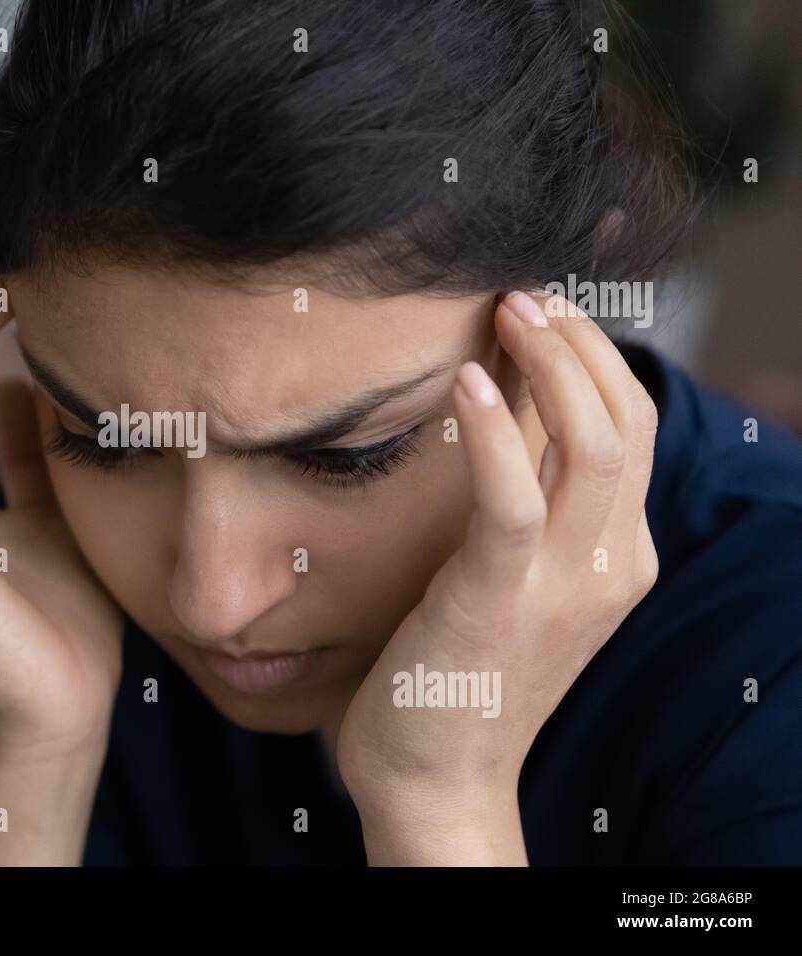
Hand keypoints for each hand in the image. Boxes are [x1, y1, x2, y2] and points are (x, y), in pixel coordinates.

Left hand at [336, 291, 659, 859]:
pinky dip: (498, 429)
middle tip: (522, 294)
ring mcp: (562, 587)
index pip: (635, 427)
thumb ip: (532, 507)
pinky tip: (464, 383)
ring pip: (594, 442)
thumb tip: (508, 414)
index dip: (597, 355)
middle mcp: (610, 566)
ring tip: (504, 312)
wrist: (436, 779)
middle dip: (579, 341)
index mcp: (620, 557)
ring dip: (552, 362)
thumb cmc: (461, 671)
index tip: (544, 309)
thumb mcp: (516, 580)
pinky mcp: (498, 601)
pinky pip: (515, 497)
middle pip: (628, 419)